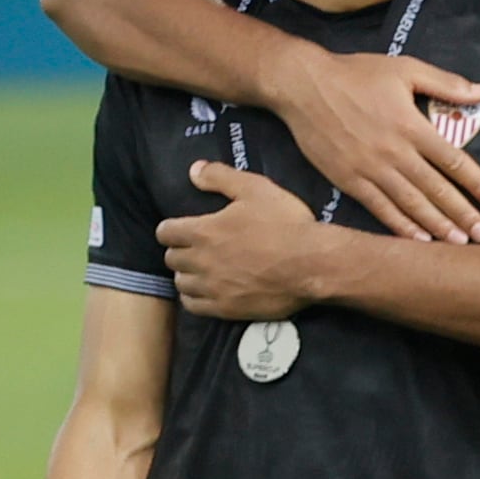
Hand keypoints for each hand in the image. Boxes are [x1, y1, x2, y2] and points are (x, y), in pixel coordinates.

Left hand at [164, 164, 327, 320]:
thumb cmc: (286, 225)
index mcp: (203, 231)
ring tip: (199, 271)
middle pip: (171, 258)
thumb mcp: (257, 189)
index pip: (166, 232)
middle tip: (194, 249)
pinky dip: (194, 298)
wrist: (313, 265)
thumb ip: (220, 177)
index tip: (180, 229)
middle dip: (179, 251)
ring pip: (181, 282)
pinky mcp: (226, 308)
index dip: (171, 229)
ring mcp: (213, 287)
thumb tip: (193, 170)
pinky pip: (194, 306)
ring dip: (187, 275)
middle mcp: (201, 260)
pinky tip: (205, 292)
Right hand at [271, 45, 479, 244]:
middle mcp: (394, 152)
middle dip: (463, 214)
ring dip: (436, 225)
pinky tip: (418, 240)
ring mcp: (370, 169)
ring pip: (410, 204)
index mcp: (412, 126)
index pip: (454, 161)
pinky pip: (379, 208)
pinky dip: (400, 226)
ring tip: (459, 242)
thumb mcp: (405, 68)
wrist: (301, 85)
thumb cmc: (355, 73)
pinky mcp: (348, 180)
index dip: (478, 183)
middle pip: (436, 189)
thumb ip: (446, 83)